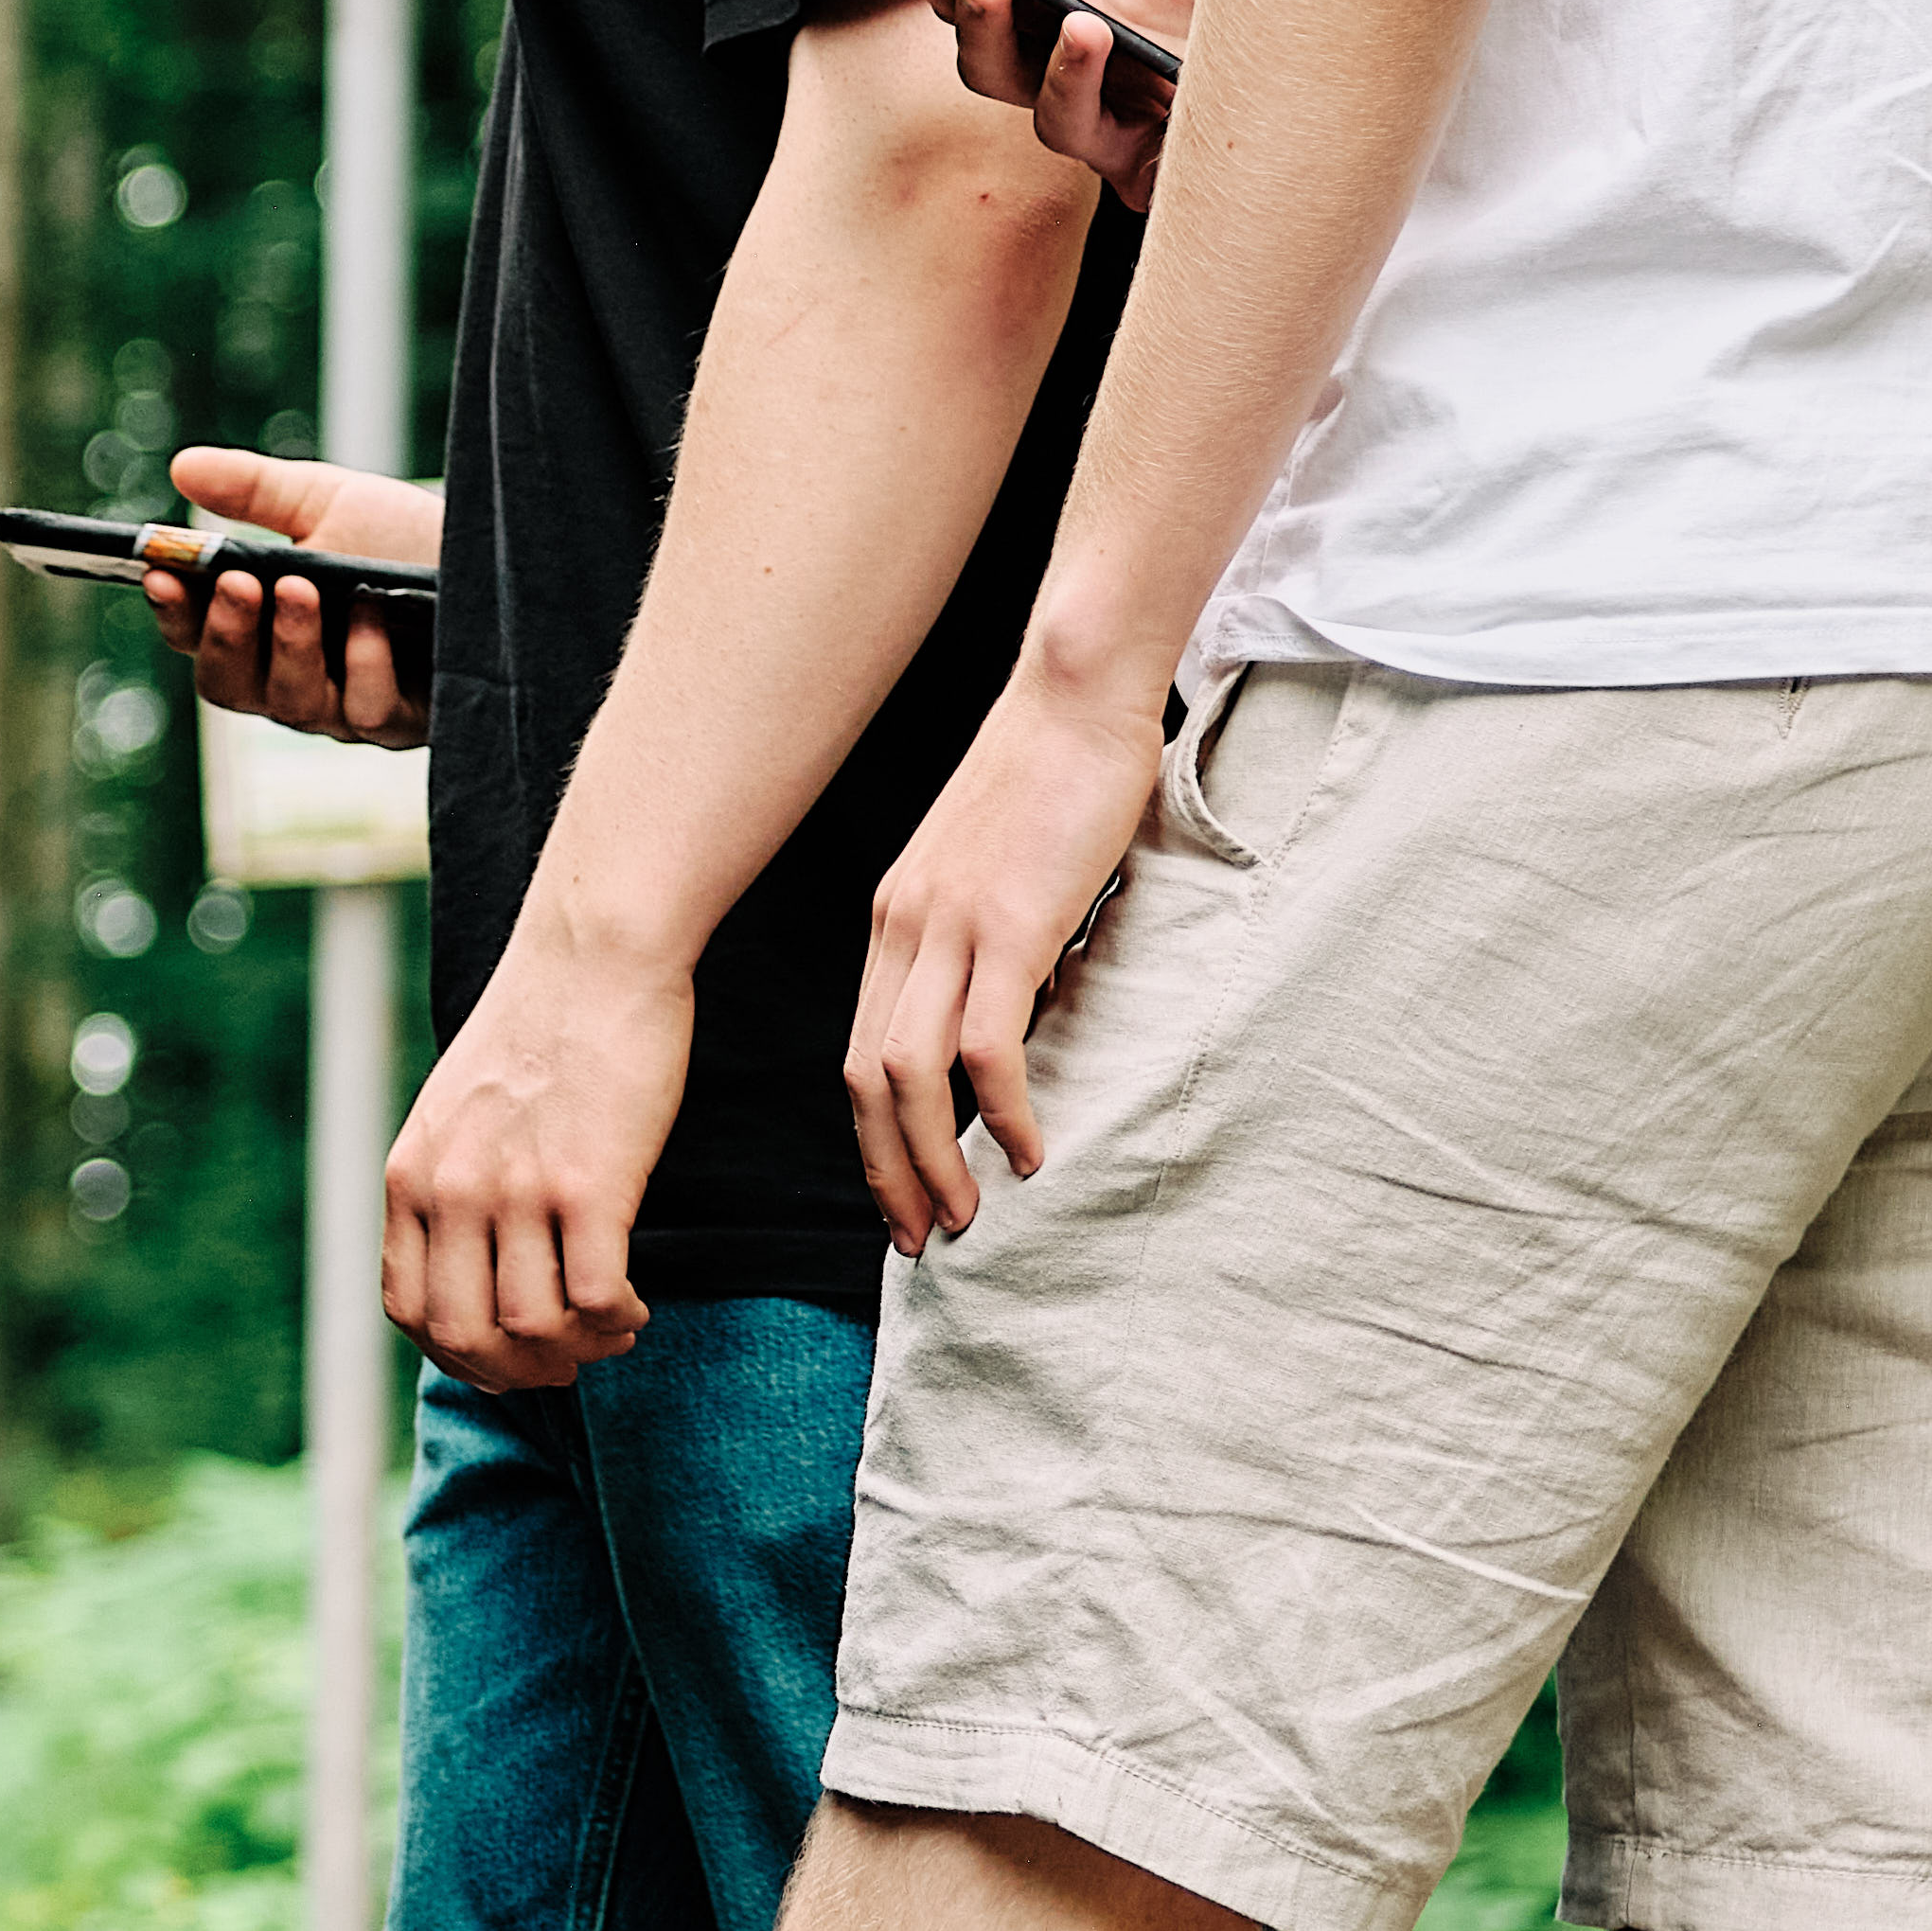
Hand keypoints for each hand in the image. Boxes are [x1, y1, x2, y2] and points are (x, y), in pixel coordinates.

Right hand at [142, 442, 443, 748]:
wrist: (499, 555)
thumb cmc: (405, 536)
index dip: (173, 611)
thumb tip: (183, 466)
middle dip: (226, 634)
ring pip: (291, 705)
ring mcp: (344, 711)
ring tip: (301, 588)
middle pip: (228, 685)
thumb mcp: (327, 500)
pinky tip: (373, 620)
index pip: (195, 636)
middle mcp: (294, 681)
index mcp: (262, 631)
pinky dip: (365, 663)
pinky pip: (365, 711)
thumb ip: (253, 488)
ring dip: (290, 645)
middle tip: (236, 583)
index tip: (158, 573)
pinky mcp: (401, 724)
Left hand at [385, 916, 693, 1388]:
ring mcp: (516, 1188)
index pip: (408, 1312)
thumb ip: (449, 1183)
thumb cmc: (541, 1029)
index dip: (461, 1357)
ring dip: (577, 1350)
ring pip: (531, 1329)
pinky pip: (594, 1299)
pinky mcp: (590, 1183)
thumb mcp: (457, 1110)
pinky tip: (634, 1306)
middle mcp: (451, 1189)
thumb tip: (471, 1266)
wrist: (594, 954)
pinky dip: (616, 1321)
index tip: (509, 1356)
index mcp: (410, 1175)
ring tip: (612, 1329)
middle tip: (568, 1362)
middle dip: (520, 1372)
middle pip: (464, 1338)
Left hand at [844, 646, 1165, 1255]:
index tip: (900, 1193)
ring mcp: (951, 927)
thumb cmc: (1051, 775)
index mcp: (894, 921)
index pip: (857, 1052)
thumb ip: (989, 939)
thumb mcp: (995, 870)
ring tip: (968, 1216)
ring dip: (934, 1159)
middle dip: (888, 1171)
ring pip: (910, 1075)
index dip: (872, 1136)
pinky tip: (1029, 1150)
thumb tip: (1019, 1006)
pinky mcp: (1009, 923)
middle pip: (865, 1080)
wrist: (1074, 693)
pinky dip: (1001, 1109)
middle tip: (921, 1237)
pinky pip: (987, 1044)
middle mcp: (904, 929)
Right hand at [932, 0, 1214, 205]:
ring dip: (1057, 73)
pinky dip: (1121, 114)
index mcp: (1063, 18)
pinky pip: (1119, 159)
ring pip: (1050, 121)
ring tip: (1079, 24)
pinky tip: (1139, 77)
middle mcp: (1077, 80)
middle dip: (978, 29)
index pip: (980, 9)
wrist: (1331, 31)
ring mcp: (1117, 129)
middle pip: (992, 73)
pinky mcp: (1160, 168)